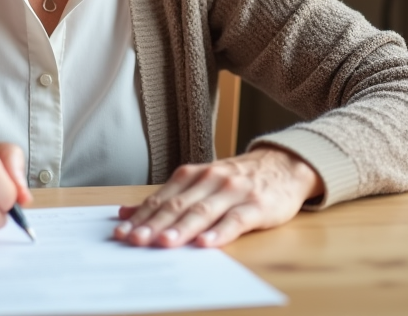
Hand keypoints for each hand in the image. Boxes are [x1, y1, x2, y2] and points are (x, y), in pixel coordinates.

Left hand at [113, 146, 322, 247]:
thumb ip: (167, 197)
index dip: (142, 216)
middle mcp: (210, 179)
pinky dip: (220, 232)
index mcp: (193, 175)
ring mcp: (234, 191)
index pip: (162, 198)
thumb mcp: (201, 182)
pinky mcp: (257, 205)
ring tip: (165, 242)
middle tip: (136, 239)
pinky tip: (206, 243)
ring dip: (182, 228)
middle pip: (178, 204)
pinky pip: (236, 219)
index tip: (122, 232)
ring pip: (203, 211)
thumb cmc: (238, 179)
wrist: (284, 165)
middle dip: (155, 223)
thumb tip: (127, 212)